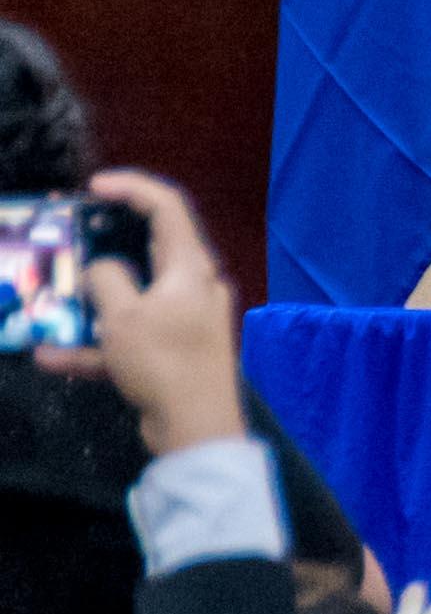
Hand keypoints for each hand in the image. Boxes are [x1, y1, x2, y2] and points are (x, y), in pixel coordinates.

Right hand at [36, 170, 245, 454]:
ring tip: (52, 302)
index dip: (131, 188)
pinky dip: (96, 346)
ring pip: (132, 300)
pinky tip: (51, 356)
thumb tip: (101, 269)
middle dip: (104, 248)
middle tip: (68, 243)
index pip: (167, 208)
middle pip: (148, 252)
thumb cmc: (164, 361)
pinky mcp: (172, 354)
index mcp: (191, 266)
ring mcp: (184, 320)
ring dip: (92, 303)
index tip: (94, 187)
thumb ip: (106, 281)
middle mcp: (193, 286)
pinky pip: (129, 340)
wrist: (195, 426)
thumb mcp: (124, 315)